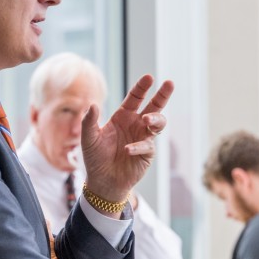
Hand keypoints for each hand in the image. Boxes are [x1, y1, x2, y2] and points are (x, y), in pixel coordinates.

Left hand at [80, 75, 174, 205]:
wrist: (102, 181)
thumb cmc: (95, 158)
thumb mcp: (88, 138)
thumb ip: (89, 122)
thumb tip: (92, 105)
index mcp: (123, 116)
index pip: (135, 98)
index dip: (142, 87)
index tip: (149, 77)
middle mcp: (136, 124)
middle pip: (154, 106)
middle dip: (162, 95)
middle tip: (169, 83)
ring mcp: (143, 138)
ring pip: (158, 123)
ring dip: (155, 119)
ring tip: (147, 119)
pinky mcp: (147, 153)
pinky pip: (147, 145)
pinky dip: (138, 146)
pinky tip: (127, 150)